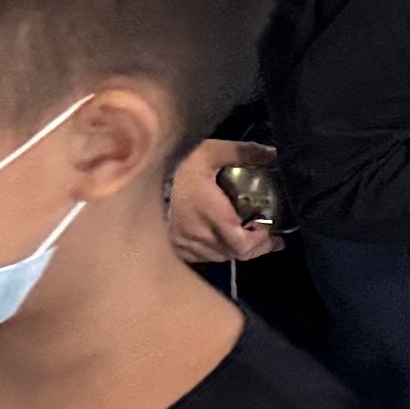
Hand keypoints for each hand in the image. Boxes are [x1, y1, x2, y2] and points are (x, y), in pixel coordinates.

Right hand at [168, 140, 278, 263]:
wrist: (133, 178)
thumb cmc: (177, 166)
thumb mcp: (213, 152)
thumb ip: (245, 153)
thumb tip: (276, 154)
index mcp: (211, 217)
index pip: (243, 244)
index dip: (262, 240)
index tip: (271, 227)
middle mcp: (198, 237)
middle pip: (235, 254)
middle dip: (256, 246)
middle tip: (269, 234)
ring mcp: (183, 245)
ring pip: (219, 256)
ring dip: (236, 248)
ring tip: (249, 234)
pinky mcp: (173, 246)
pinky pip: (202, 256)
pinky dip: (216, 249)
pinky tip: (222, 237)